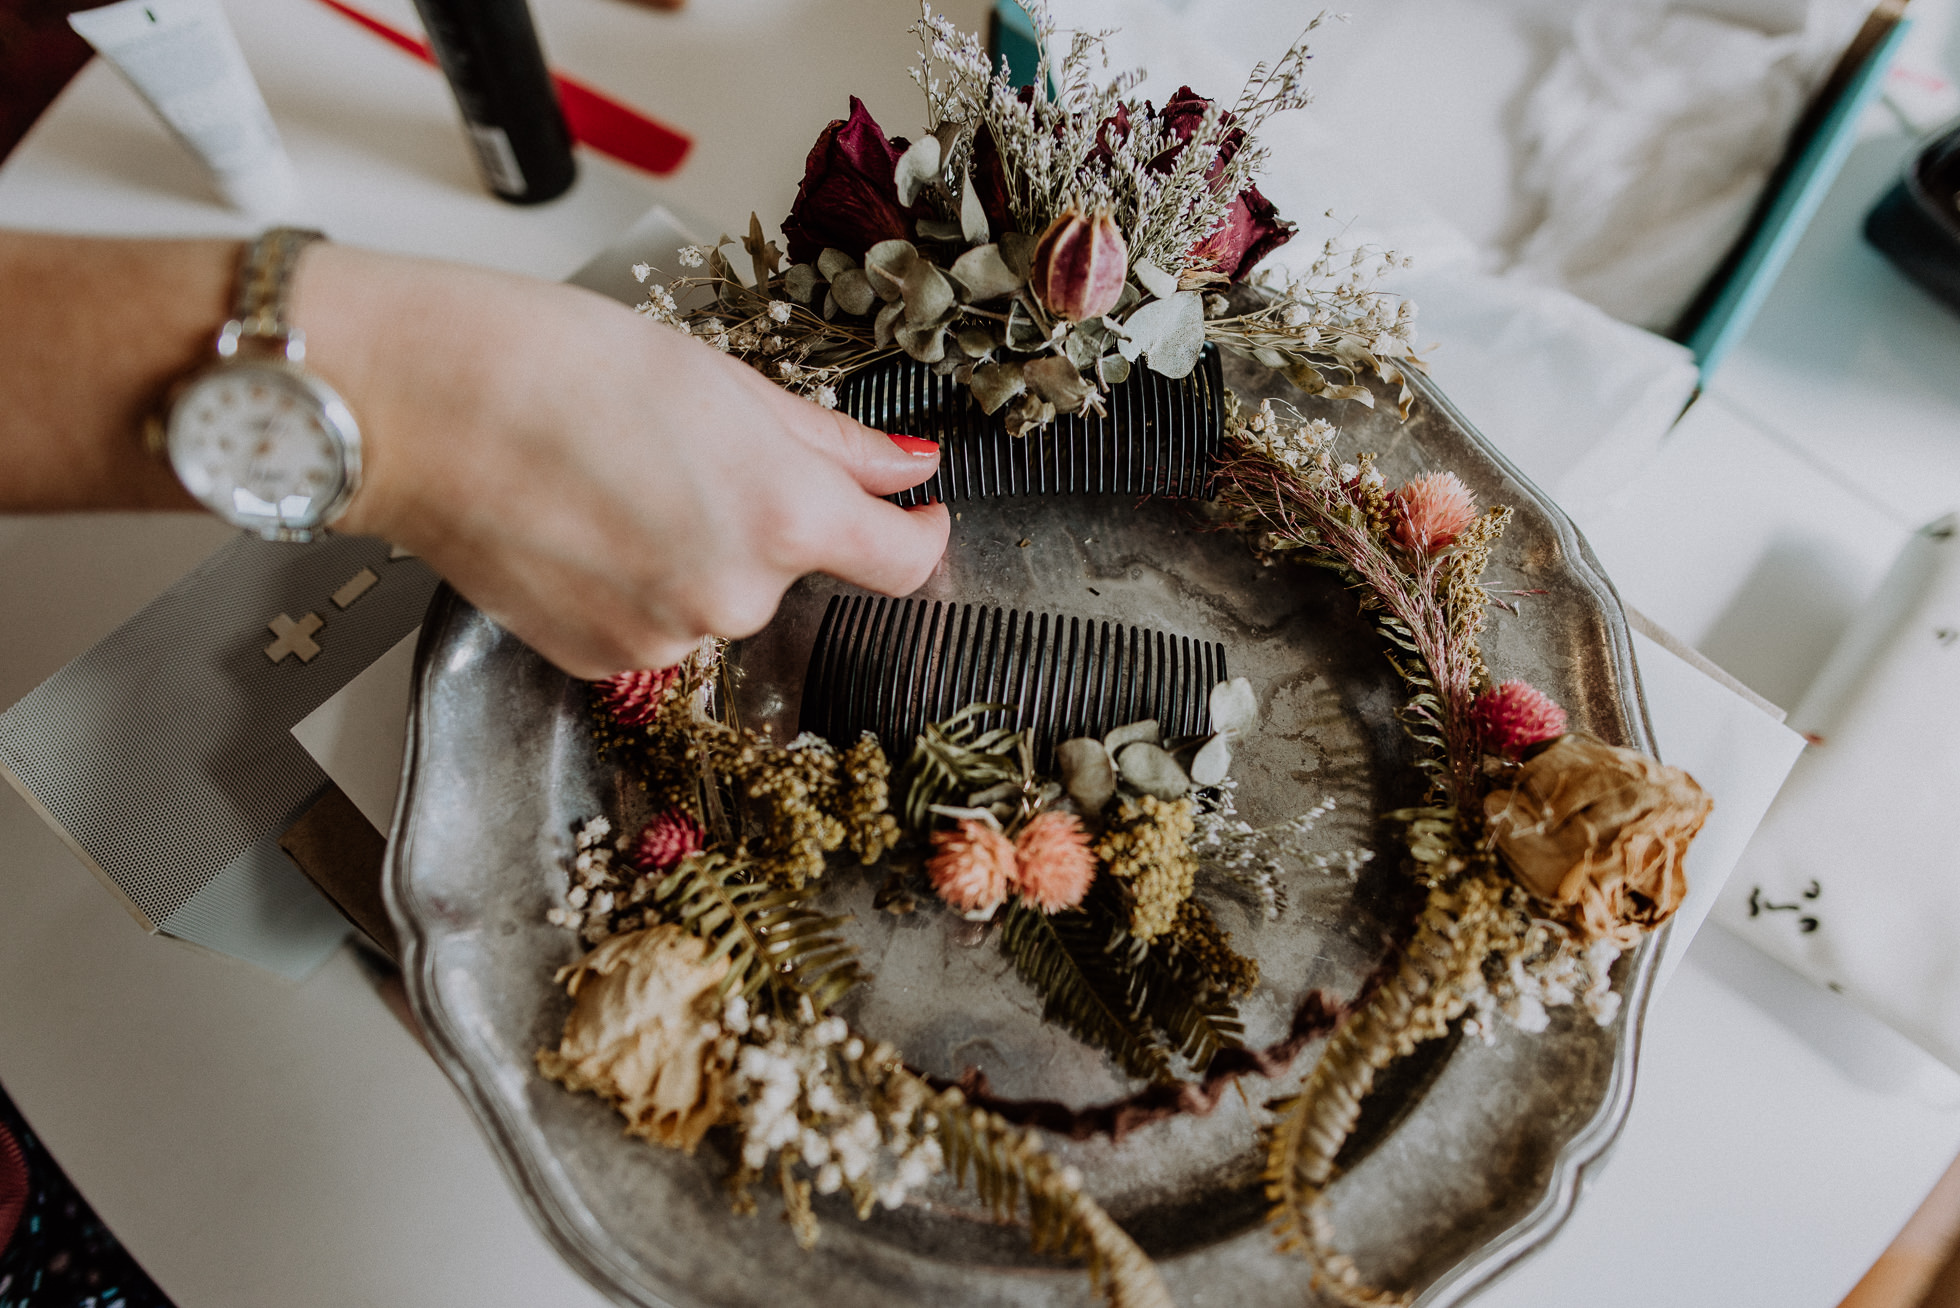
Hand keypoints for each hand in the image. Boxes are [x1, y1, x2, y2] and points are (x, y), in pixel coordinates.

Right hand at [297, 244, 947, 677]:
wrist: (422, 404)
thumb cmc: (561, 367)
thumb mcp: (727, 382)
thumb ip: (834, 444)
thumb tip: (907, 471)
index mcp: (784, 518)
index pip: (900, 563)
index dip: (918, 535)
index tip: (913, 514)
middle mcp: (734, 597)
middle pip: (791, 572)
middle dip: (763, 519)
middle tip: (688, 452)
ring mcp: (665, 638)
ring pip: (717, 599)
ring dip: (693, 552)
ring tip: (617, 482)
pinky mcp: (601, 662)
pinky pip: (654, 625)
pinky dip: (636, 585)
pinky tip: (584, 526)